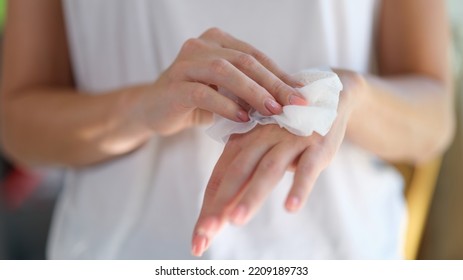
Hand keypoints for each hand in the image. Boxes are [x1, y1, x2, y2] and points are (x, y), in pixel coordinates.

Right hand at [139, 27, 305, 134]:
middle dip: (273, 83)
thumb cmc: (196, 101)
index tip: (303, 95)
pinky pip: (202, 92)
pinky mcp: (173, 85)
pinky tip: (242, 118)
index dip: (281, 75)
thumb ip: (251, 89)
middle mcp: (200, 46)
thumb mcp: (227, 92)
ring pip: (224, 71)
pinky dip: (225, 105)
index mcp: (218, 41)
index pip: (256, 57)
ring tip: (273, 111)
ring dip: (252, 92)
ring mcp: (184, 63)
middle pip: (244, 61)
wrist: (154, 110)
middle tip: (294, 104)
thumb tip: (292, 99)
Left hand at [190, 70, 363, 255]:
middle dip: (220, 205)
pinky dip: (299, 187)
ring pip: (267, 170)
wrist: (324, 96)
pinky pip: (307, 168)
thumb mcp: (262, 147)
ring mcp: (289, 141)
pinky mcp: (316, 145)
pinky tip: (290, 207)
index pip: (220, 177)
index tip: (198, 238)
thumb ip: (244, 175)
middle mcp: (262, 139)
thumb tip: (222, 211)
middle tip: (206, 233)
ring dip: (252, 195)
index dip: (208, 207)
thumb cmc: (286, 130)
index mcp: (243, 140)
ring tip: (236, 220)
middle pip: (236, 173)